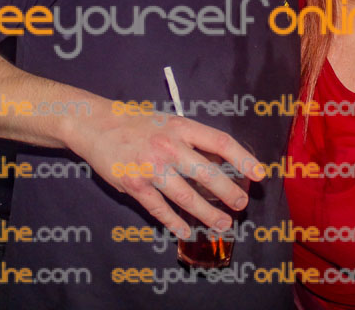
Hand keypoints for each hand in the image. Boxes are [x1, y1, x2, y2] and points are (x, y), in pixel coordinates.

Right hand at [64, 104, 263, 238]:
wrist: (95, 124)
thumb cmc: (137, 123)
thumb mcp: (168, 123)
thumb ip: (191, 140)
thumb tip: (222, 163)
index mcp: (181, 127)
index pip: (220, 142)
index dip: (243, 158)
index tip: (259, 174)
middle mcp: (168, 146)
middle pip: (207, 173)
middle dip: (228, 192)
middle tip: (241, 205)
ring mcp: (151, 167)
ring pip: (186, 196)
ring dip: (207, 214)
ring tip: (223, 225)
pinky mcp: (134, 185)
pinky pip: (159, 209)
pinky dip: (174, 223)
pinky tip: (187, 232)